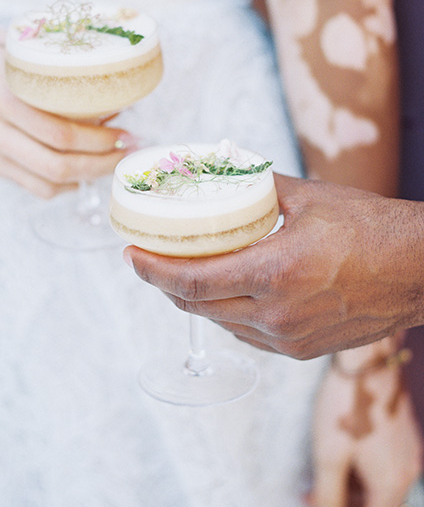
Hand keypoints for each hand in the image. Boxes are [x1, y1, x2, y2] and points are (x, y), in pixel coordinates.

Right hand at [0, 11, 136, 196]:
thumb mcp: (24, 56)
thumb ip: (60, 79)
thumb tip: (115, 101)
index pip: (59, 135)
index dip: (100, 141)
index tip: (126, 134)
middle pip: (56, 166)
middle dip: (100, 164)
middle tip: (125, 152)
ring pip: (46, 184)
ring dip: (86, 177)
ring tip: (110, 161)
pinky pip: (33, 187)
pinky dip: (64, 184)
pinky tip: (83, 170)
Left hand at [125, 174, 423, 357]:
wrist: (419, 270)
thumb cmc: (372, 229)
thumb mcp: (311, 197)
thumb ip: (262, 188)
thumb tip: (230, 174)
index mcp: (276, 272)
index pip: (193, 281)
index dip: (153, 271)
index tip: (131, 255)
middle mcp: (278, 314)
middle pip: (198, 306)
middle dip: (165, 284)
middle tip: (149, 260)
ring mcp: (290, 338)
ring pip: (220, 323)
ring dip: (195, 300)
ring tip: (183, 272)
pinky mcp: (302, 350)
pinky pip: (247, 335)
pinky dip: (226, 314)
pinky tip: (225, 293)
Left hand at [311, 351, 422, 506]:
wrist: (367, 358)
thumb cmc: (348, 402)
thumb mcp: (329, 455)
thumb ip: (327, 494)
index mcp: (392, 483)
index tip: (313, 500)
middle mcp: (407, 470)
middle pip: (376, 502)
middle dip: (345, 499)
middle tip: (315, 489)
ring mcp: (408, 450)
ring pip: (379, 483)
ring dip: (353, 483)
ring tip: (325, 467)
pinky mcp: (403, 433)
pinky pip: (385, 461)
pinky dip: (363, 464)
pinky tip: (343, 448)